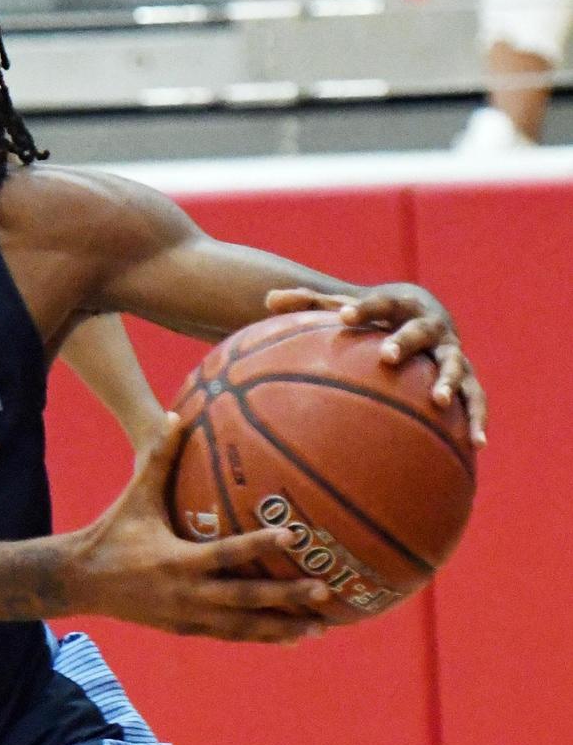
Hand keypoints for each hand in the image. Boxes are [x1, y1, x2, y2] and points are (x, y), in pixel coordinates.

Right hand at [72, 420, 330, 644]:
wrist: (81, 580)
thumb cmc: (112, 532)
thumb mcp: (136, 496)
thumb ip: (158, 458)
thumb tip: (177, 416)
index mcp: (177, 560)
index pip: (226, 554)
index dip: (258, 545)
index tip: (291, 536)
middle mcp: (187, 594)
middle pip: (245, 600)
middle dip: (286, 598)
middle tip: (324, 590)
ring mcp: (188, 616)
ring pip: (243, 627)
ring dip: (281, 627)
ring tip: (319, 627)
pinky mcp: (186, 629)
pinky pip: (230, 635)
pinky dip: (259, 636)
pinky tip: (286, 637)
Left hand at [266, 285, 487, 447]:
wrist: (423, 310)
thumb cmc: (372, 313)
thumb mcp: (344, 305)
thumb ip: (308, 303)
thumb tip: (266, 300)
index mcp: (398, 306)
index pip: (377, 304)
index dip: (360, 309)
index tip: (341, 316)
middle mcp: (429, 326)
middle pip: (418, 332)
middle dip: (403, 343)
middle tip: (387, 355)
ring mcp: (451, 351)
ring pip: (453, 365)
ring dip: (447, 381)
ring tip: (438, 400)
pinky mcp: (467, 377)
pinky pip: (475, 399)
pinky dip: (478, 418)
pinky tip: (475, 444)